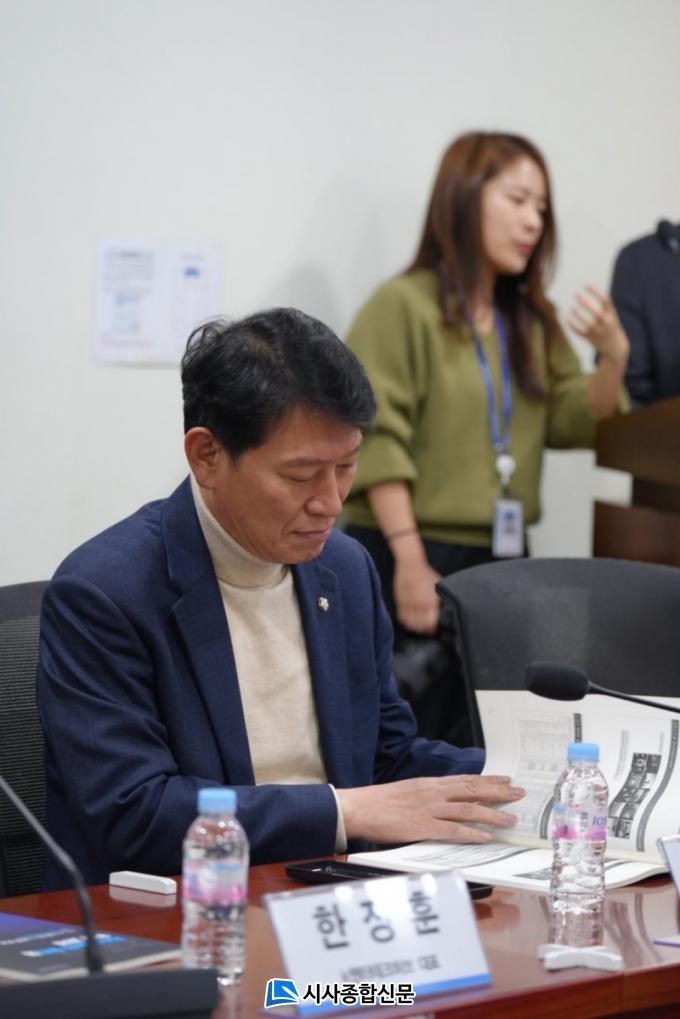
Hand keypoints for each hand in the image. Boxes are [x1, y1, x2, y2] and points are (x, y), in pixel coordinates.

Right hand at [337, 774, 524, 844]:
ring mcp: (429, 809)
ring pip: (468, 809)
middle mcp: (433, 793)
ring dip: (492, 814)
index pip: (466, 779)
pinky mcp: (423, 827)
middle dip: (498, 792)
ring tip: (510, 819)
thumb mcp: (408, 791)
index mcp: (430, 784)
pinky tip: (486, 837)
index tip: (506, 779)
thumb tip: (446, 801)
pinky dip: (471, 833)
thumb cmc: (380, 802)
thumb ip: (428, 795)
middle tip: (519, 793)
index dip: (488, 780)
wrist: (359, 807)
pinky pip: (453, 831)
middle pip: (472, 790)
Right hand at [393, 558, 441, 634]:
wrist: (410, 564)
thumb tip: (445, 608)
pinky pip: (402, 617)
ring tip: (418, 626)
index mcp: (430, 602)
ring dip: (414, 627)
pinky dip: (405, 621)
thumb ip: (440, 599)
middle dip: (424, 629)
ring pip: (410, 623)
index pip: (430, 623)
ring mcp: (408, 604)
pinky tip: (410, 620)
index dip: (432, 628)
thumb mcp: (438, 586)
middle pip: (420, 626)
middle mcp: (418, 605)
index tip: (433, 629)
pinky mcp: (400, 602)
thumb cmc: (426, 573)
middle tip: (427, 629)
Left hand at [566, 284, 628, 364]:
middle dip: (585, 302)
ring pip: (587, 323)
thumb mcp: (611, 315)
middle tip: (576, 294)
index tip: (586, 285)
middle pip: (596, 311)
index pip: (605, 299)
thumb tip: (588, 292)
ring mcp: (598, 332)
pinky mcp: (590, 339)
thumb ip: (603, 305)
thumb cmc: (611, 326)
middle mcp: (606, 323)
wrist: (615, 348)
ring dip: (578, 315)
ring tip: (572, 308)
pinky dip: (572, 325)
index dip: (595, 291)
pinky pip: (580, 332)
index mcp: (612, 314)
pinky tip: (567, 318)